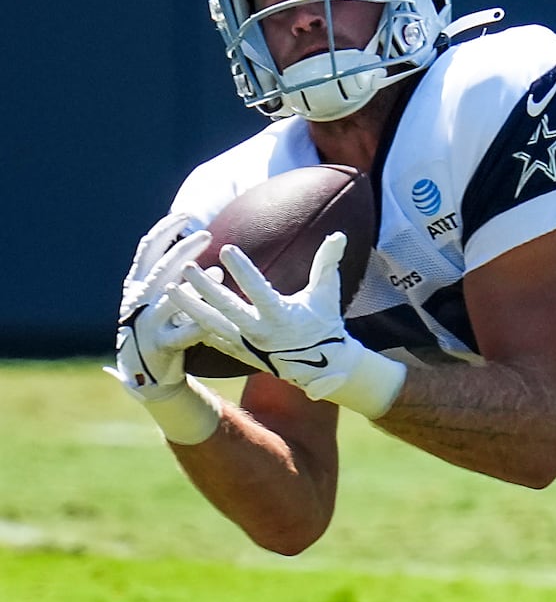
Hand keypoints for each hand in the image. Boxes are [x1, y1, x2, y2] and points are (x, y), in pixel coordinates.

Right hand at [109, 213, 224, 444]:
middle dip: (183, 250)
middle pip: (161, 270)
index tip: (186, 215)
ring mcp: (146, 324)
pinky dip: (199, 323)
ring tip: (215, 272)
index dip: (164, 230)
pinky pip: (183, 333)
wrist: (146, 372)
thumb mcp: (159, 295)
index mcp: (137, 285)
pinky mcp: (160, 345)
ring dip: (193, 285)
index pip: (147, 250)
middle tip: (207, 235)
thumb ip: (174, 271)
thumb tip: (203, 238)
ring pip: (169, 300)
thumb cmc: (160, 325)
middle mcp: (138, 302)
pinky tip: (216, 315)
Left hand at [171, 233, 407, 419]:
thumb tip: (339, 234)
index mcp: (281, 315)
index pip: (257, 289)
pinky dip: (193, 326)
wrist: (321, 366)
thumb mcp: (327, 294)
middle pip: (226, 308)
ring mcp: (246, 344)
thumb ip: (327, 264)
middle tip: (186, 268)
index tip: (227, 249)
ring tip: (170, 289)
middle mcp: (260, 332)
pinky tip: (178, 313)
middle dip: (204, 287)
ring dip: (190, 306)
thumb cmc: (324, 324)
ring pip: (211, 324)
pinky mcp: (238, 352)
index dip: (242, 269)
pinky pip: (211, 339)